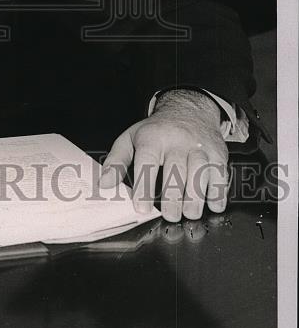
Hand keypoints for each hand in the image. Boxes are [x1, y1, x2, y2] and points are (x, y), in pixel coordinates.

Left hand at [98, 89, 229, 221]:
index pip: (147, 162)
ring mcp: (200, 147)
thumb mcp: (130, 139)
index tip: (141, 208)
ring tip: (189, 214)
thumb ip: (116, 162)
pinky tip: (212, 205)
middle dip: (173, 198)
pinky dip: (218, 193)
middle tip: (169, 216)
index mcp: (153, 138)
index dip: (144, 187)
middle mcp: (177, 141)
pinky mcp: (218, 154)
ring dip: (196, 199)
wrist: (188, 111)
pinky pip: (221, 175)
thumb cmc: (157, 131)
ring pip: (200, 174)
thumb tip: (106, 184)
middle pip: (176, 171)